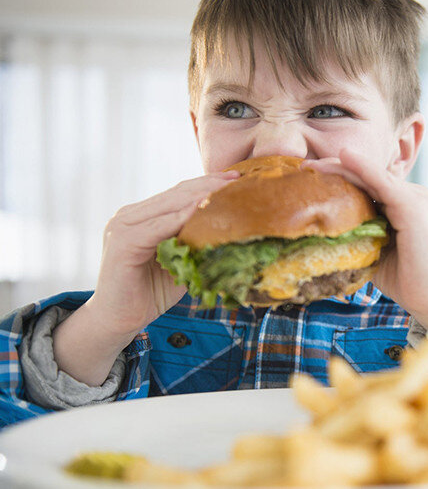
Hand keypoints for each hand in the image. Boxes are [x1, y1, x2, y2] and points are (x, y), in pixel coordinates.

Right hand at [88, 170, 240, 336]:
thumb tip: (232, 232)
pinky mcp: (122, 243)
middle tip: (238, 179)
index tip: (237, 178)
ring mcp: (122, 227)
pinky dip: (181, 219)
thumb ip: (195, 242)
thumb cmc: (151, 292)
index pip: (179, 193)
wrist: (118, 321)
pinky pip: (158, 227)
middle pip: (176, 193)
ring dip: (200, 197)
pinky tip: (202, 212)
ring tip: (227, 191)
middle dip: (209, 184)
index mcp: (142, 216)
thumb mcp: (180, 261)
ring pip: (169, 205)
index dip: (208, 183)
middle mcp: (129, 216)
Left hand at [303, 152, 427, 327]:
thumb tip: (322, 235)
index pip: (367, 185)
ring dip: (341, 167)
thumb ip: (359, 236)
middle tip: (303, 168)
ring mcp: (414, 198)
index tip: (309, 178)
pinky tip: (343, 157)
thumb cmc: (407, 280)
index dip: (340, 178)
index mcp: (403, 205)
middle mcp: (411, 196)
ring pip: (371, 176)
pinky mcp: (413, 206)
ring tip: (312, 165)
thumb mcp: (376, 252)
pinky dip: (363, 168)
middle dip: (335, 169)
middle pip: (367, 176)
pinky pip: (383, 182)